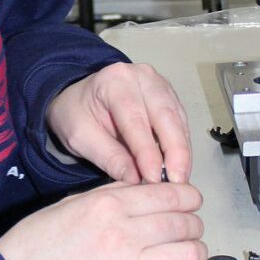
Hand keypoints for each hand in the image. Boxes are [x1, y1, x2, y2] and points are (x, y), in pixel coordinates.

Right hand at [0, 180, 205, 259]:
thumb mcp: (71, 203)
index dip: (189, 197)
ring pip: (186, 255)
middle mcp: (123, 233)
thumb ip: (109, 196)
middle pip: (182, 223)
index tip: (193, 200)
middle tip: (192, 226)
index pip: (168, 196)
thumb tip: (142, 192)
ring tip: (190, 252)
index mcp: (107, 204)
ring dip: (195, 251)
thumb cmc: (36, 242)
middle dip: (194, 223)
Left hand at [46, 61, 190, 184]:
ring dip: (182, 152)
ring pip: (177, 120)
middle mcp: (142, 76)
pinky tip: (180, 168)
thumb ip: (108, 156)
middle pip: (165, 115)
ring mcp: (159, 84)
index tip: (153, 178)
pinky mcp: (169, 97)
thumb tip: (135, 180)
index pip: (134, 118)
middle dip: (174, 151)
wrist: (81, 100)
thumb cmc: (78, 114)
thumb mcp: (79, 136)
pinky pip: (181, 123)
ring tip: (179, 181)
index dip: (146, 151)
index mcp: (114, 80)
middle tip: (176, 182)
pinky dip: (182, 147)